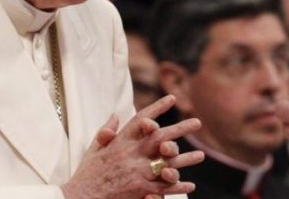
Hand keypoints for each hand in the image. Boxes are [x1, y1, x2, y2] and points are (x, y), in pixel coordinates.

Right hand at [62, 95, 203, 198]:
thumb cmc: (86, 175)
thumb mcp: (93, 149)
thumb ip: (106, 131)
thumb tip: (116, 114)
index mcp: (121, 142)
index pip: (141, 119)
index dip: (157, 108)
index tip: (172, 99)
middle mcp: (131, 155)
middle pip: (160, 137)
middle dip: (180, 129)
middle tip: (197, 122)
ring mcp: (137, 173)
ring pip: (167, 163)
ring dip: (186, 159)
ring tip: (201, 156)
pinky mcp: (140, 191)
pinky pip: (163, 188)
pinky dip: (177, 186)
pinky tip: (190, 185)